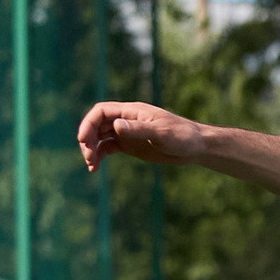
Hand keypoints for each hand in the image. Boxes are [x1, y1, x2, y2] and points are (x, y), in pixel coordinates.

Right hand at [77, 101, 209, 171]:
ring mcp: (127, 133)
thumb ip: (138, 129)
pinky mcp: (131, 145)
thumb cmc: (182, 136)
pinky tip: (95, 167)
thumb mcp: (161, 133)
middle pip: (97, 124)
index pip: (102, 111)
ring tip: (91, 165)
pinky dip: (100, 156)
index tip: (83, 140)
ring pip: (101, 137)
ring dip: (92, 149)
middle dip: (89, 139)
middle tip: (88, 156)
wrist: (196, 147)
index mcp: (131, 112)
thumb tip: (116, 126)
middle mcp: (126, 120)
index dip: (89, 123)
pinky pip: (109, 148)